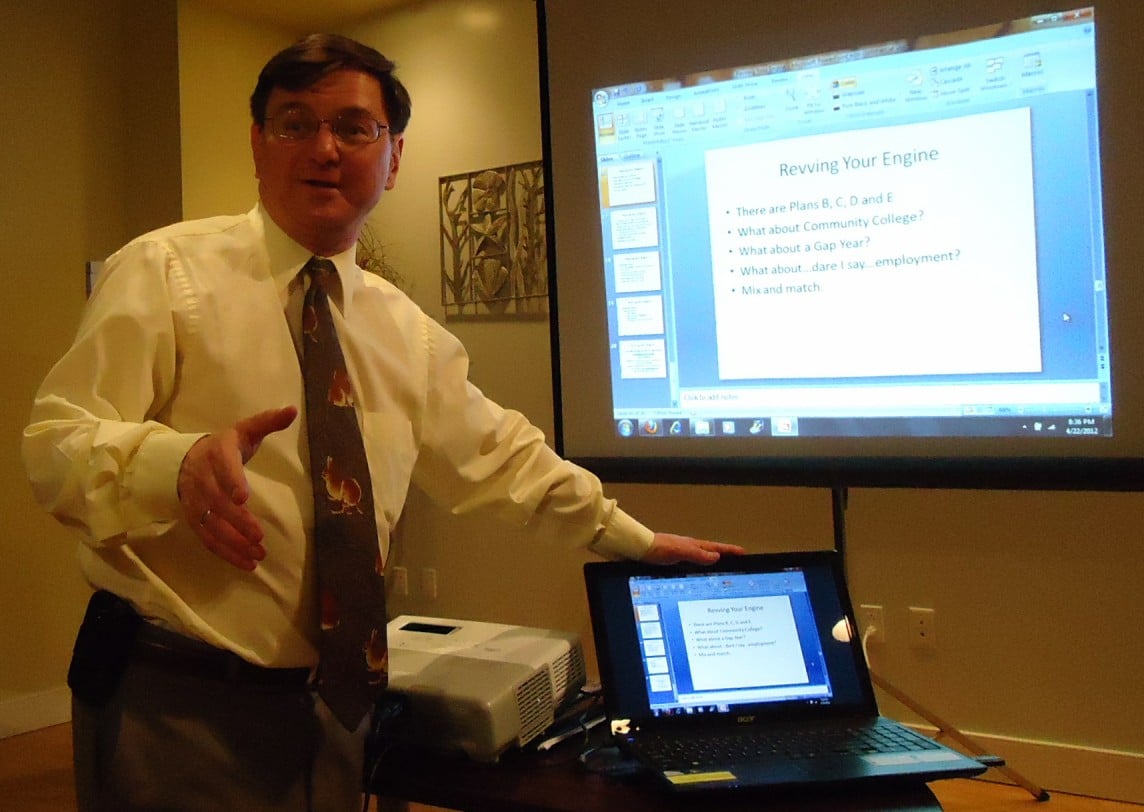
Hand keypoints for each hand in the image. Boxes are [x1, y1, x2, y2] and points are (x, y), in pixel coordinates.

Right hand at [178, 406, 297, 569]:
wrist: (185, 459)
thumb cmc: (224, 446)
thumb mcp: (245, 431)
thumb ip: (267, 422)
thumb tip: (292, 410)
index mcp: (217, 452)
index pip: (223, 467)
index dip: (231, 481)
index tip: (243, 498)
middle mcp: (202, 478)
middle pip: (217, 502)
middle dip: (237, 521)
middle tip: (258, 537)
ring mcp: (195, 501)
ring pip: (211, 524)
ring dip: (233, 542)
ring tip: (257, 555)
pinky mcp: (194, 518)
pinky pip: (207, 538)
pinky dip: (225, 552)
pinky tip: (247, 563)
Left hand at [642, 533, 745, 564]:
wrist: (636, 550)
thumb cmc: (656, 548)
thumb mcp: (679, 552)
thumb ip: (696, 554)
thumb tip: (716, 557)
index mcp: (693, 546)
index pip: (716, 548)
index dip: (729, 551)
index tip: (743, 553)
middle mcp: (688, 550)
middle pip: (711, 553)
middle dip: (724, 557)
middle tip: (736, 562)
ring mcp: (680, 556)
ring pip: (701, 560)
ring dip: (711, 563)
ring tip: (721, 569)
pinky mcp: (671, 563)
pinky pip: (690, 567)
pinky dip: (698, 570)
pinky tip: (696, 576)